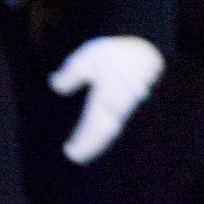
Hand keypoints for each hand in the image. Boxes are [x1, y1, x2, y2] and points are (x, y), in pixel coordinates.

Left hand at [51, 35, 163, 162]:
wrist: (149, 45)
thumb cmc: (116, 50)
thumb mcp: (87, 57)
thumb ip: (71, 74)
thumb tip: (54, 85)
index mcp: (103, 98)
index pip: (90, 126)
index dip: (81, 141)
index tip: (70, 152)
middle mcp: (117, 105)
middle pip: (103, 132)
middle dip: (91, 146)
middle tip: (79, 158)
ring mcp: (128, 104)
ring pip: (113, 127)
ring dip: (101, 140)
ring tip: (90, 148)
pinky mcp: (135, 99)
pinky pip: (120, 119)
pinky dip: (111, 128)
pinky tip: (107, 128)